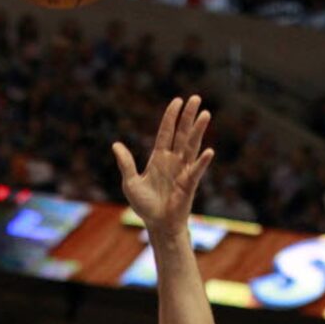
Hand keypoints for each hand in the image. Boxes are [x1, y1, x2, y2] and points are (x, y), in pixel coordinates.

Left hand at [113, 95, 213, 237]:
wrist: (157, 225)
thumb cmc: (145, 206)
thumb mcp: (131, 183)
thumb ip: (126, 164)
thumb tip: (116, 145)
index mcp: (159, 158)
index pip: (166, 132)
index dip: (171, 117)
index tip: (177, 101)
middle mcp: (173, 161)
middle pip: (182, 134)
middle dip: (188, 116)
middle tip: (195, 98)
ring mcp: (183, 171)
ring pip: (192, 146)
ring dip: (198, 131)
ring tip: (205, 114)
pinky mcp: (189, 184)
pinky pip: (196, 170)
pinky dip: (202, 162)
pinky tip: (208, 151)